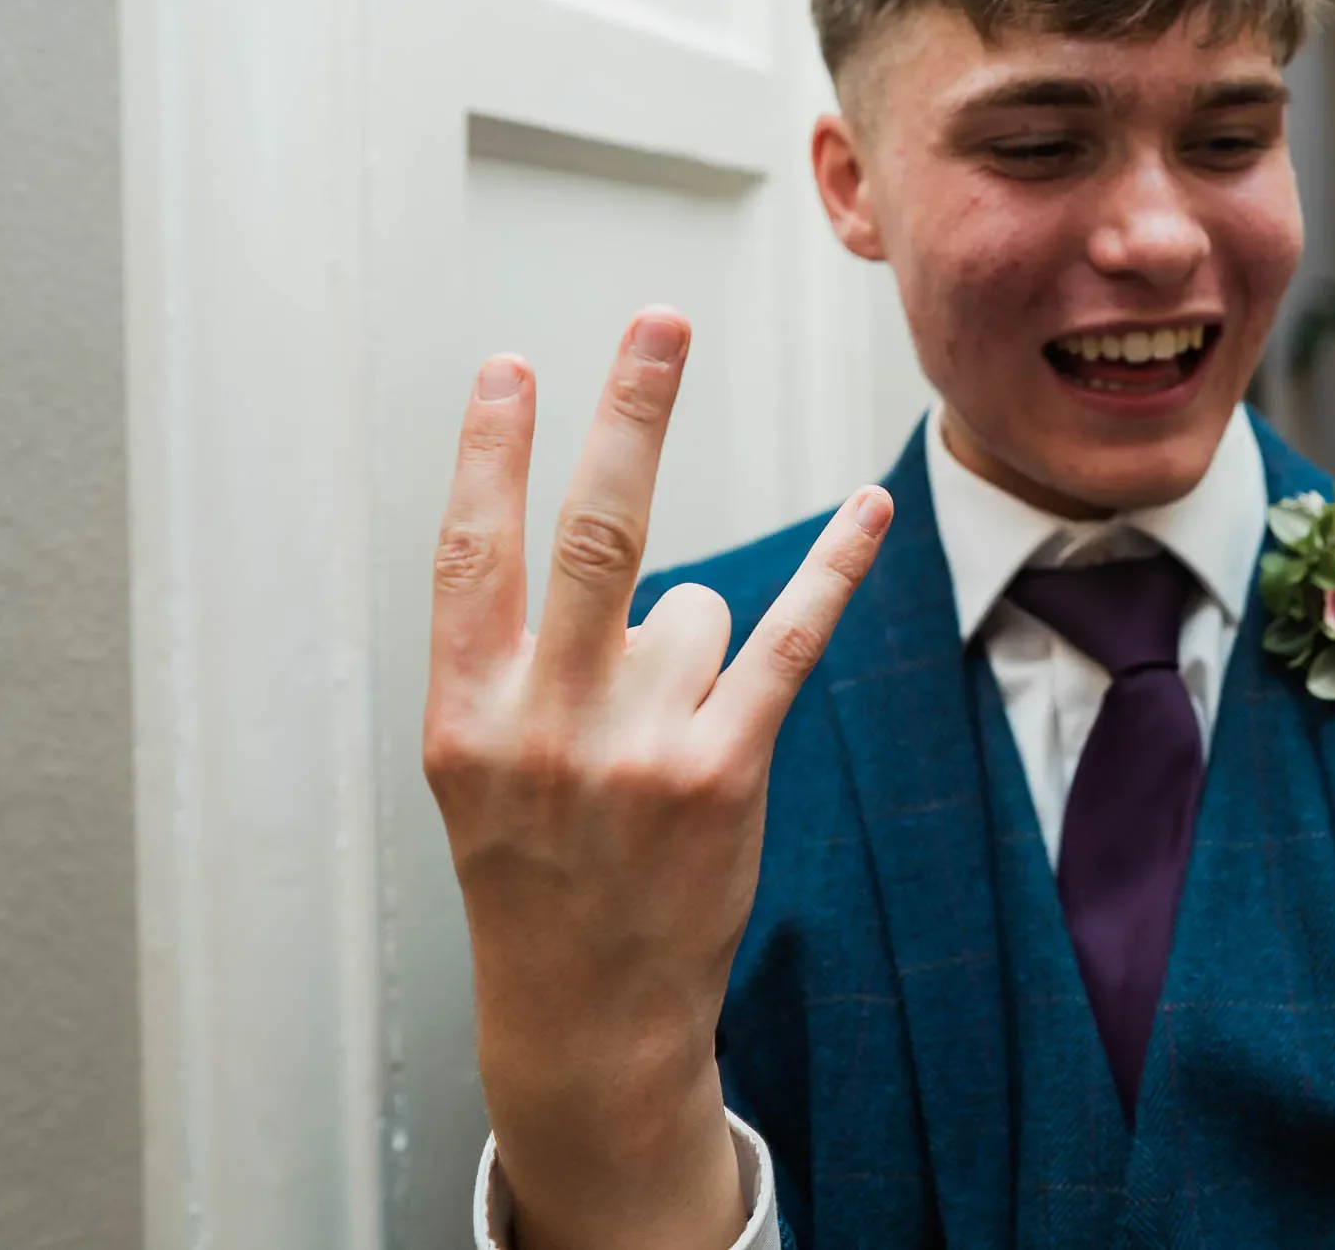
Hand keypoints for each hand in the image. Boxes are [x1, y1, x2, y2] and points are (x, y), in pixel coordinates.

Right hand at [424, 308, 891, 1249]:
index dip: (488, 453)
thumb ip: (510, 656)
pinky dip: (832, 566)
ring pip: (692, 607)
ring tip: (658, 736)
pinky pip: (786, 640)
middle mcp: (543, 725)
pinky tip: (869, 510)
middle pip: (593, 533)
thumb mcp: (479, 769)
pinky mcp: (722, 774)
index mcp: (464, 715)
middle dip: (629, 415)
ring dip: (689, 646)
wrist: (585, 1013)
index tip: (511, 365)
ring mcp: (635, 751)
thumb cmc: (538, 870)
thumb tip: (589, 516)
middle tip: (660, 321)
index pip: (470, 554)